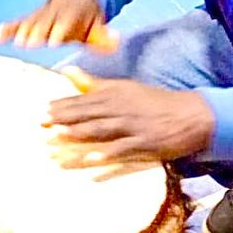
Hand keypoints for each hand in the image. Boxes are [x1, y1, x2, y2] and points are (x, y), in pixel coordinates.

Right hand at [0, 0, 117, 49]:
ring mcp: (41, 15)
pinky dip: (8, 29)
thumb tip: (115, 41)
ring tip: (13, 41)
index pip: (65, 23)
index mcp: (71, 15)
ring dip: (21, 31)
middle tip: (27, 43)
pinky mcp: (31, 19)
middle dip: (36, 32)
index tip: (53, 42)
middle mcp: (54, 13)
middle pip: (44, 22)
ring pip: (30, 22)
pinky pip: (18, 23)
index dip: (58, 31)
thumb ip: (104, 37)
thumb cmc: (88, 20)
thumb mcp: (98, 26)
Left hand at [46, 67, 214, 168]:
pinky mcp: (145, 142)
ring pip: (100, 130)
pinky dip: (107, 154)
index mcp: (115, 92)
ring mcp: (133, 125)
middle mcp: (121, 106)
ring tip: (57, 140)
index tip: (42, 111)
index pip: (83, 99)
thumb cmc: (153, 102)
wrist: (191, 114)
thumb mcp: (123, 87)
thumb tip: (66, 71)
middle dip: (63, 119)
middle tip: (41, 124)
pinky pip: (123, 149)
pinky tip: (92, 161)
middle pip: (87, 113)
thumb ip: (92, 83)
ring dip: (78, 135)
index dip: (62, 106)